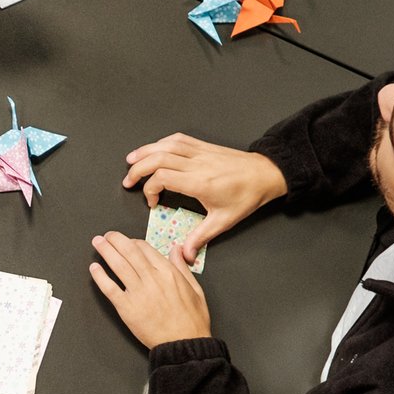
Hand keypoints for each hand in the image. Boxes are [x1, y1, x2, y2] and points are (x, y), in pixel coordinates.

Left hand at [90, 232, 210, 348]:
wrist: (184, 343)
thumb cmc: (192, 320)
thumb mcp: (195, 288)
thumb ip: (182, 266)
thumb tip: (176, 249)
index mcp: (168, 272)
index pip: (145, 248)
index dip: (133, 242)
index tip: (127, 242)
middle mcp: (151, 278)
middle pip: (128, 251)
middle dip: (115, 240)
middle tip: (106, 236)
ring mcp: (138, 293)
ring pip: (118, 265)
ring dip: (105, 251)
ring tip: (97, 243)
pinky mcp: (127, 308)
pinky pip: (110, 288)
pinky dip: (100, 276)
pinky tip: (94, 268)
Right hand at [123, 134, 286, 264]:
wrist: (266, 174)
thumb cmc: (246, 196)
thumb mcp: (224, 221)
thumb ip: (200, 237)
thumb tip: (185, 255)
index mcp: (200, 182)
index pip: (163, 177)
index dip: (150, 189)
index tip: (153, 202)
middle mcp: (197, 164)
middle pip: (158, 158)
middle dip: (138, 169)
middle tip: (128, 181)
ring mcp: (200, 152)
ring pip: (165, 145)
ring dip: (145, 151)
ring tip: (131, 160)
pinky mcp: (204, 146)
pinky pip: (178, 139)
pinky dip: (162, 142)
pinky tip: (154, 149)